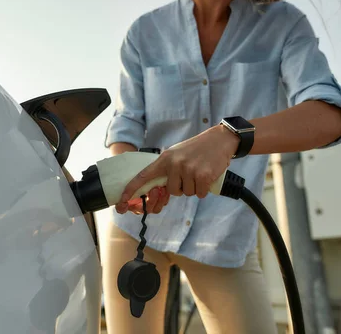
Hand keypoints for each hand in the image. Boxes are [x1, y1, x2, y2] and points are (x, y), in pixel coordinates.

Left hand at [116, 125, 239, 211]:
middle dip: (182, 187)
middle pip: (172, 191)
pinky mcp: (202, 176)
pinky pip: (199, 194)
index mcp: (165, 159)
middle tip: (190, 173)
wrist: (219, 140)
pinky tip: (207, 176)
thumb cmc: (197, 149)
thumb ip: (166, 169)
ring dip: (194, 187)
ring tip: (199, 171)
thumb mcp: (177, 154)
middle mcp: (174, 164)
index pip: (143, 176)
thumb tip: (158, 189)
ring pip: (186, 193)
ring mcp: (188, 170)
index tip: (122, 201)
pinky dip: (204, 189)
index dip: (131, 190)